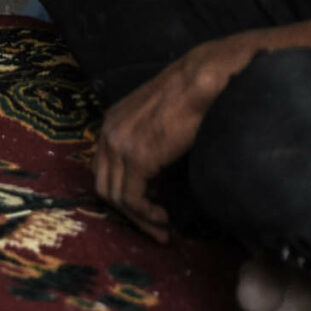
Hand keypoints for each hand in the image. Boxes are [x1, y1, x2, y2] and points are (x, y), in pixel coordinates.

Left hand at [92, 36, 258, 242]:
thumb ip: (150, 145)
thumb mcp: (160, 122)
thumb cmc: (192, 97)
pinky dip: (145, 214)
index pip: (105, 168)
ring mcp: (119, 143)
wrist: (205, 80)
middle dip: (129, 213)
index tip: (148, 212)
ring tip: (163, 229)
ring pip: (116, 196)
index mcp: (112, 122)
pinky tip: (164, 219)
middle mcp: (108, 131)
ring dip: (140, 218)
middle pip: (105, 184)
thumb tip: (156, 178)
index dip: (124, 195)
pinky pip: (131, 198)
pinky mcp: (136, 157)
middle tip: (155, 230)